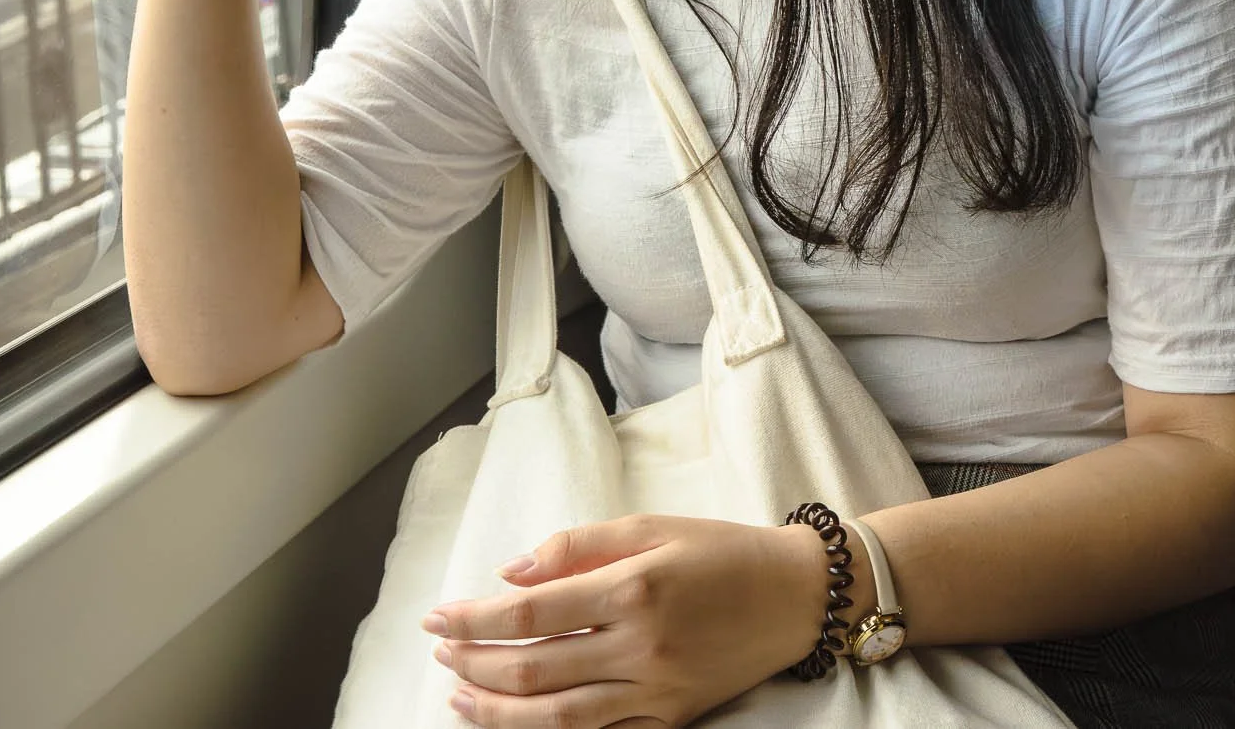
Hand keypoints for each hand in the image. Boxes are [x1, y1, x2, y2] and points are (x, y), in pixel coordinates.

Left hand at [425, 515, 831, 726]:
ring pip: (557, 717)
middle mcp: (641, 646)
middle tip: (440, 652)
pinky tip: (519, 723)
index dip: (473, 618)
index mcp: (634, 587)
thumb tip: (511, 573)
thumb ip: (579, 545)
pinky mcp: (671, 718)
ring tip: (459, 697)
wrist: (797, 597)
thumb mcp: (652, 526)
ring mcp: (656, 691)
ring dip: (497, 710)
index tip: (437, 617)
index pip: (529, 612)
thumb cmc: (723, 551)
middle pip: (533, 667)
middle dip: (474, 663)